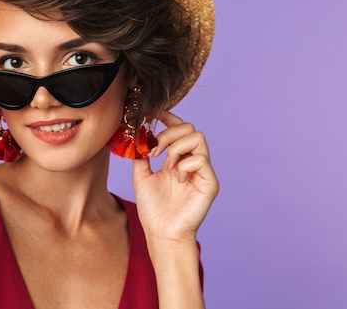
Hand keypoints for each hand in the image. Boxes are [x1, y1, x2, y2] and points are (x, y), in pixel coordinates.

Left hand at [132, 111, 218, 243]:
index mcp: (178, 158)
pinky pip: (201, 159)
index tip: (152, 113)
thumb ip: (141, 155)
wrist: (161, 233)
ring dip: (176, 147)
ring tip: (166, 165)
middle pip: (189, 128)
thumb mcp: (141, 176)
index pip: (179, 128)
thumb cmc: (153, 208)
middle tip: (155, 152)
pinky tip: (177, 178)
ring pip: (198, 137)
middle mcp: (192, 161)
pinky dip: (185, 164)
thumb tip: (136, 135)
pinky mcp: (210, 183)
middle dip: (169, 134)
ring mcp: (202, 171)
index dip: (167, 117)